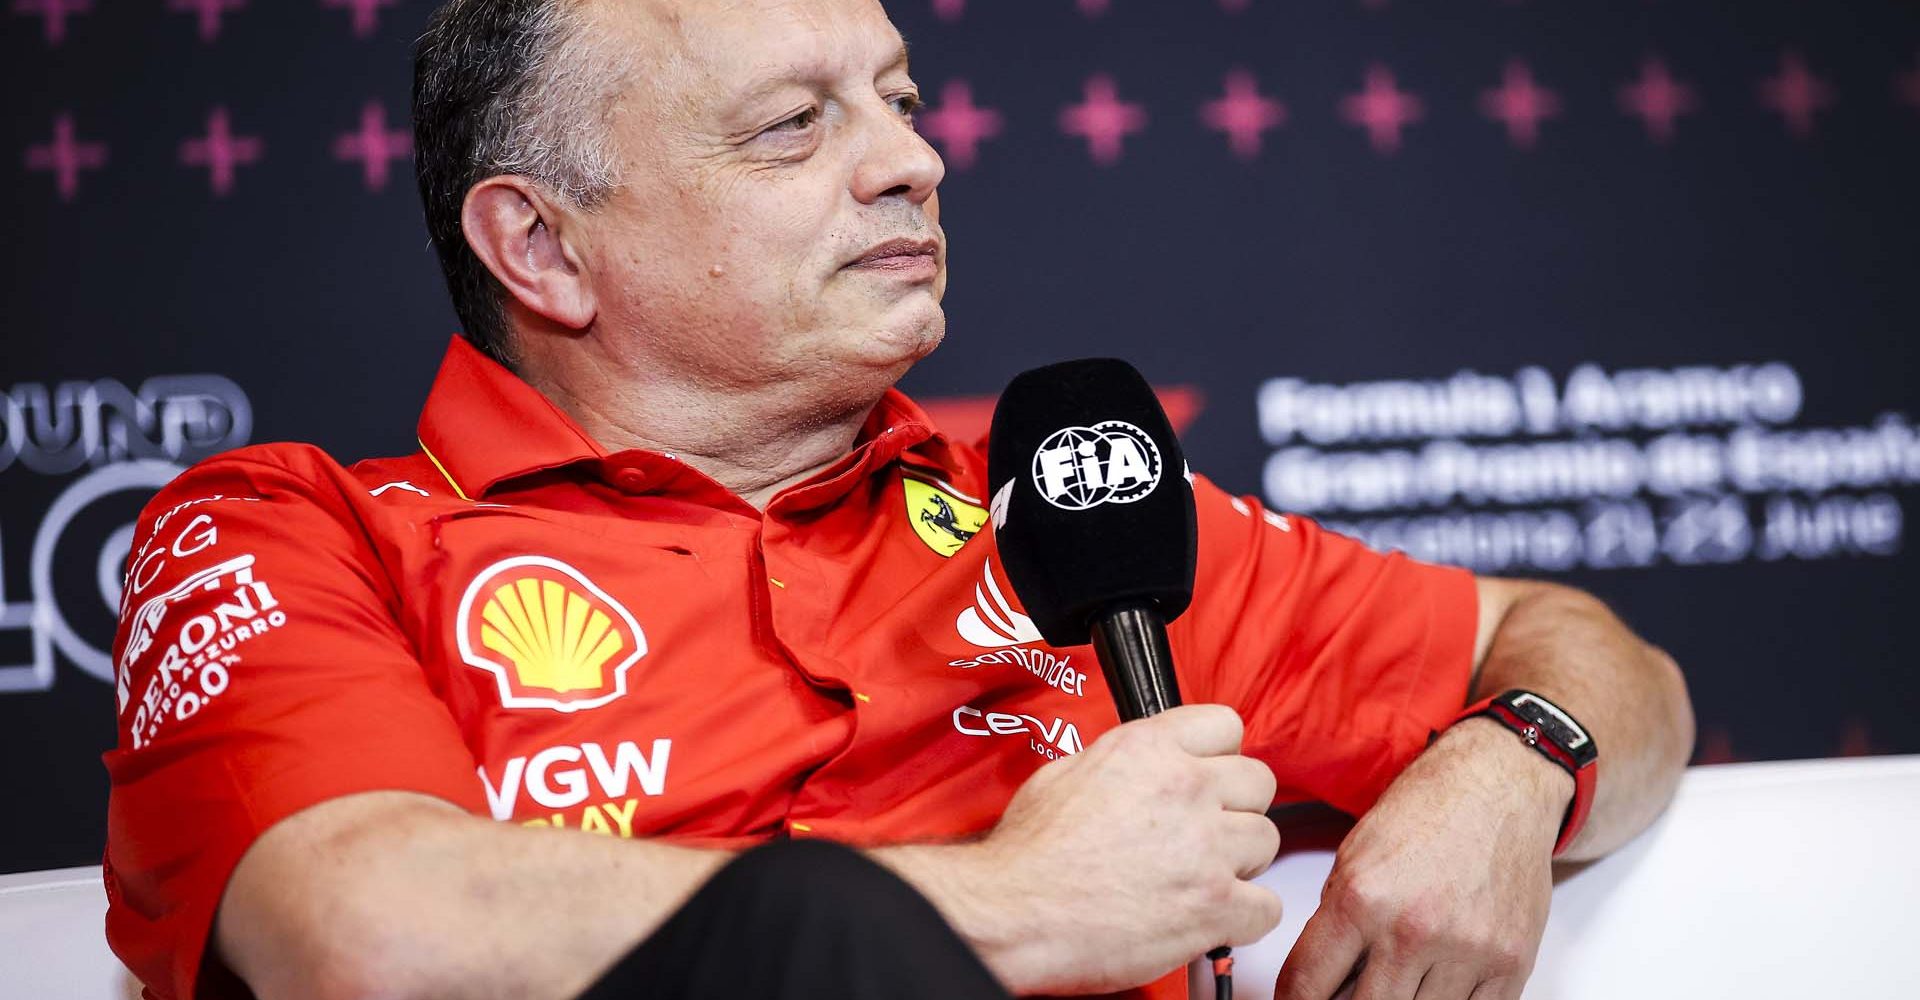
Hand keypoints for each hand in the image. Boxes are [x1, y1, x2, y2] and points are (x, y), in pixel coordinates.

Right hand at [911, 704, 1283, 994]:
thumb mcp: (1065, 772)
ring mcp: (1206, 847)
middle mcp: (1186, 788)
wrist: (1013, 913)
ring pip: (1268, 841)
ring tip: (1202, 878)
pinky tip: (1213, 918)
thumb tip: (1143, 766)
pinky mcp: (1215, 905)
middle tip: (1208, 833)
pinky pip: (1267, 907)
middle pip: (1258, 782)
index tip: (1210, 777)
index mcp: (1149, 748)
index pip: (1225, 725)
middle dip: (1237, 808)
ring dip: (1241, 862)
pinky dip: (1245, 918)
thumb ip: (1121, 761)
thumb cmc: (1027, 854)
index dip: (1219, 756)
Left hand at [1274, 718, 1569, 999]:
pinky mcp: (1511, 964)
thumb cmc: (1424, 813)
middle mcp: (1413, 930)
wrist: (1498, 788)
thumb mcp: (1354, 856)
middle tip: (1348, 985)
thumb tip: (1321, 981)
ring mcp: (1467, 952)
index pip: (1308, 984)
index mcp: (1363, 898)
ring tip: (1396, 971)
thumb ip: (1334, 922)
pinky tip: (1435, 979)